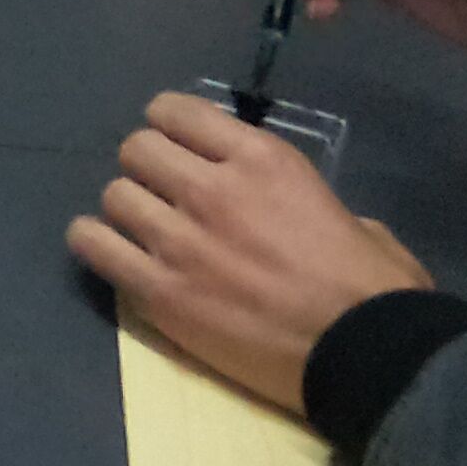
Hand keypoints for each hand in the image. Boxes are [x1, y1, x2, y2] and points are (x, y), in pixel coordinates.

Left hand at [67, 91, 432, 415]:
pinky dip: (93, 242)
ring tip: (142, 229)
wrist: (364, 354)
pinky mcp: (158, 291)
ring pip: (113, 196)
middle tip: (162, 193)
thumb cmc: (374, 288)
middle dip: (145, 167)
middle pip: (136, 149)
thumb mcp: (350, 215)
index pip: (177, 112)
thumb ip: (301, 200)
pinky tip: (107, 249)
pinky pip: (93, 247)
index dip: (168, 126)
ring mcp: (179, 240)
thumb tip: (285, 212)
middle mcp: (212, 189)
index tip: (174, 145)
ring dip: (125, 209)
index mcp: (263, 159)